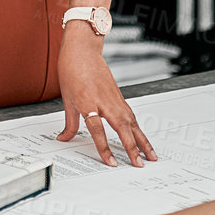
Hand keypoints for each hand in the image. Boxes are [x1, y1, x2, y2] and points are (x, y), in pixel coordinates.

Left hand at [54, 37, 156, 167]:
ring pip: (131, 122)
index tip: (111, 162)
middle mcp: (104, 101)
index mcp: (87, 102)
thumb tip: (63, 138)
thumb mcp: (66, 99)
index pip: (97, 129)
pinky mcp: (119, 97)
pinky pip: (131, 116)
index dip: (104, 147)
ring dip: (142, 140)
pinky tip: (143, 139)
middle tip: (139, 164)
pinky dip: (138, 129)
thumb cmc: (72, 70)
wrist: (82, 50)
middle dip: (132, 148)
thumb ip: (69, 123)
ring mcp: (114, 99)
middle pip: (121, 127)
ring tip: (151, 156)